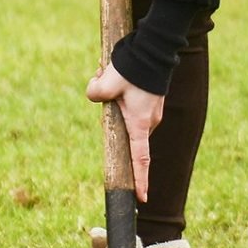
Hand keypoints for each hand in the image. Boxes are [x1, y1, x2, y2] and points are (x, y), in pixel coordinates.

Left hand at [85, 65, 163, 199]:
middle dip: (112, 116)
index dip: (140, 180)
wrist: (154, 49)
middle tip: (104, 86)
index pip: (140, 159)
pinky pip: (134, 108)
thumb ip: (95, 93)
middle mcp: (149, 122)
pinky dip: (124, 97)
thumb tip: (93, 94)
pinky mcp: (152, 103)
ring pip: (128, 117)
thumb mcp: (107, 83)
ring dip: (116, 102)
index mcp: (140, 124)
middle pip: (126, 133)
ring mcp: (153, 113)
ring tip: (111, 77)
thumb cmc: (132, 70)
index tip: (142, 198)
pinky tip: (120, 76)